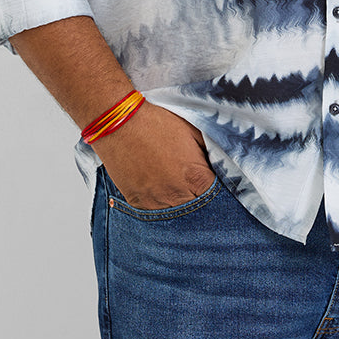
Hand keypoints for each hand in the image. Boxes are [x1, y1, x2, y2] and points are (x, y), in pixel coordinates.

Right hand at [93, 101, 214, 209]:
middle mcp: (177, 195)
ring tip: (173, 184)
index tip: (211, 180)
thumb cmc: (156, 123)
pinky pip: (154, 213)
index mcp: (195, 177)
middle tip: (193, 183)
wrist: (120, 124)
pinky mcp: (138, 203)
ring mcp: (156, 202)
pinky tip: (158, 188)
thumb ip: (209, 151)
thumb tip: (218, 163)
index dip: (217, 188)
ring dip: (179, 203)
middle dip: (199, 198)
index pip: (217, 195)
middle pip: (198, 208)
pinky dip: (159, 204)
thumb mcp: (192, 131)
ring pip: (176, 215)